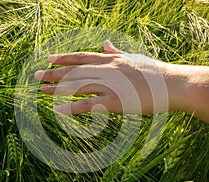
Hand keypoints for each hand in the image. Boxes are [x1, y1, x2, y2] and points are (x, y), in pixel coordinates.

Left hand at [34, 41, 169, 114]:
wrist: (172, 84)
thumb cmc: (155, 72)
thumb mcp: (134, 58)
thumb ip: (117, 52)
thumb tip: (105, 44)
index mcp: (111, 61)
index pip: (82, 57)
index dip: (64, 58)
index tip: (49, 58)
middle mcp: (107, 70)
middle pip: (74, 71)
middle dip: (54, 73)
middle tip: (36, 75)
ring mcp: (110, 85)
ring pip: (77, 85)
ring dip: (57, 88)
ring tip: (41, 91)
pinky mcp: (114, 102)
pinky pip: (88, 105)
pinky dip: (71, 107)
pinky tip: (57, 110)